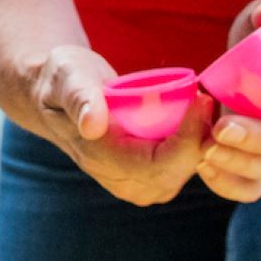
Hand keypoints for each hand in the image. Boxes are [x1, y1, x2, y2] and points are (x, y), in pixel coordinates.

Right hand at [18, 44, 198, 208]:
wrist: (54, 97)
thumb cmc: (64, 80)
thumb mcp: (67, 77)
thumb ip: (79, 97)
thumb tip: (92, 125)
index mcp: (100, 158)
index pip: (157, 164)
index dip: (186, 138)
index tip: (200, 99)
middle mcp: (116, 178)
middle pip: (174, 174)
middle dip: (199, 140)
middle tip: (206, 100)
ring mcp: (130, 183)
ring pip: (180, 175)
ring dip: (198, 145)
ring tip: (202, 109)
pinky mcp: (142, 177)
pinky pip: (177, 170)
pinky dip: (192, 148)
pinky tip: (194, 121)